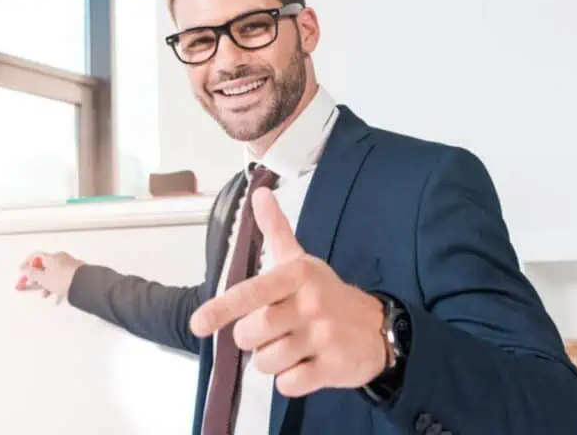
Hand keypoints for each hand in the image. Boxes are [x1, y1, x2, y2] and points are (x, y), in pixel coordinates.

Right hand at [16, 251, 84, 301]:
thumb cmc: (61, 279)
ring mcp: (70, 265)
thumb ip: (31, 273)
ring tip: (45, 294)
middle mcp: (61, 258)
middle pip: (44, 266)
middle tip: (31, 286)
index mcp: (52, 257)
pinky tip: (56, 297)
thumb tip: (23, 268)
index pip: (36, 256)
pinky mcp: (76, 274)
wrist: (85, 284)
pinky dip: (56, 286)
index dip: (27, 264)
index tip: (22, 273)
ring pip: (53, 274)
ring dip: (46, 284)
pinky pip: (62, 279)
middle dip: (36, 277)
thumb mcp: (43, 278)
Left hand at [189, 188, 388, 397]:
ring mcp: (323, 336)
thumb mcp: (302, 261)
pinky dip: (290, 380)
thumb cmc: (328, 294)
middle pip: (249, 335)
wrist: (378, 327)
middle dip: (253, 339)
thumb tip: (259, 193)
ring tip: (294, 347)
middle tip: (275, 331)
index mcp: (297, 276)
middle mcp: (310, 303)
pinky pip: (287, 384)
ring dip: (273, 361)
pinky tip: (307, 364)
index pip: (252, 292)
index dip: (221, 308)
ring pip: (265, 363)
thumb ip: (276, 230)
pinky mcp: (332, 367)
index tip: (198, 324)